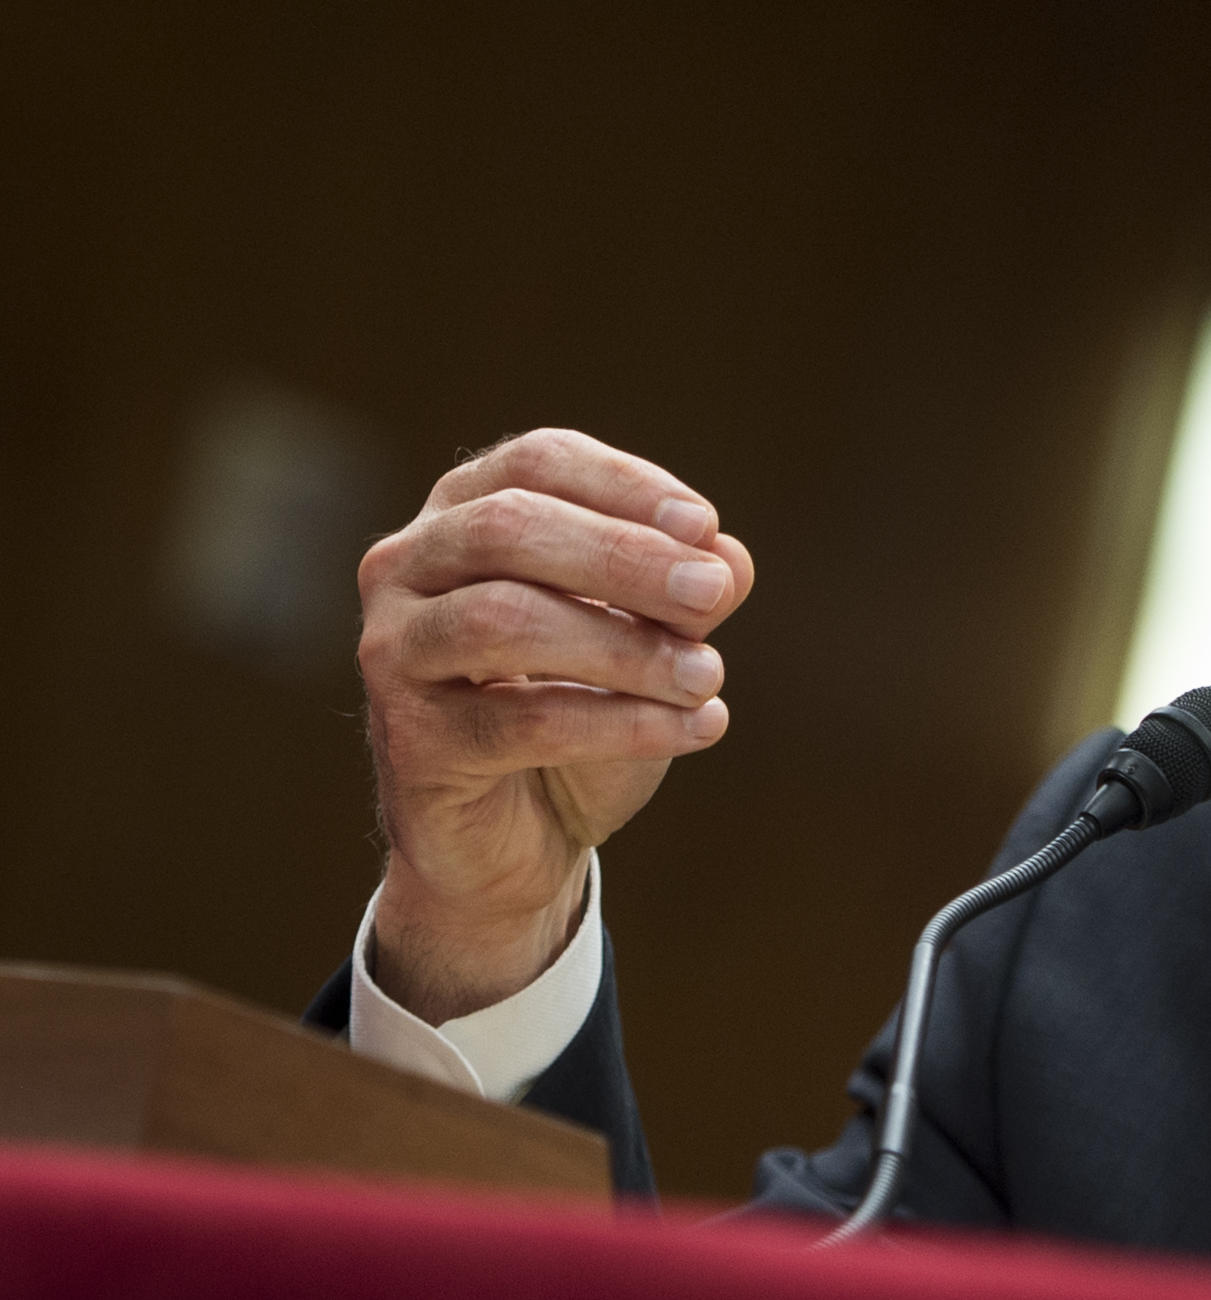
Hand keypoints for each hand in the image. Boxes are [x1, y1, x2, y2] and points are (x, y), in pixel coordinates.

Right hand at [356, 429, 755, 1022]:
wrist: (525, 837)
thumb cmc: (587, 705)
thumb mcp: (650, 636)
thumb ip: (685, 592)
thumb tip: (726, 562)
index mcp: (464, 512)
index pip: (538, 461)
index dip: (624, 486)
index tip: (705, 526)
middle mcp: (408, 567)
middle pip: (510, 529)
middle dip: (624, 558)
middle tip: (714, 594)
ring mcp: (394, 652)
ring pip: (503, 621)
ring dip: (623, 646)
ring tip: (708, 675)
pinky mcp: (411, 742)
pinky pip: (521, 722)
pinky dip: (621, 722)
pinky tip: (693, 728)